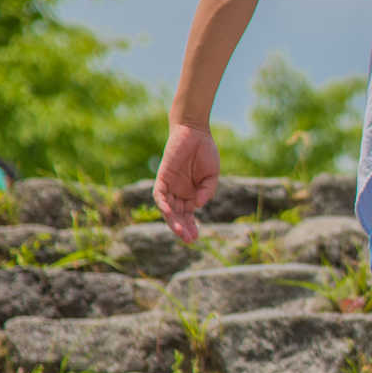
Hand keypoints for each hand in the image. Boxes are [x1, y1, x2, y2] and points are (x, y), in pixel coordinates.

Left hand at [154, 123, 220, 243]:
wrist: (195, 133)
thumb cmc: (205, 152)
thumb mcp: (211, 175)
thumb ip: (206, 191)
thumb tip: (198, 205)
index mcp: (190, 194)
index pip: (188, 216)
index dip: (191, 227)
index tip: (196, 238)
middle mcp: (178, 193)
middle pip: (177, 216)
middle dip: (182, 228)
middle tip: (189, 240)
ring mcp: (169, 186)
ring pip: (168, 209)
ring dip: (173, 221)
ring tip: (181, 231)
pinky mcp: (162, 177)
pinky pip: (159, 195)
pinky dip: (164, 204)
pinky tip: (171, 212)